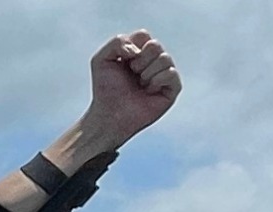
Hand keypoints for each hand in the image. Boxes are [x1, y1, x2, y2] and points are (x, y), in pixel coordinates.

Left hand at [81, 31, 179, 150]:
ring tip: (140, 84)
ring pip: (165, 59)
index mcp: (140, 51)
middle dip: (139, 60)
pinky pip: (172, 74)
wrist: (109, 115)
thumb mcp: (101, 59)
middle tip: (132, 73)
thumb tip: (138, 50)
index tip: (122, 62)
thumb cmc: (105, 89)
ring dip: (147, 72)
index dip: (131, 47)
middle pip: (155, 45)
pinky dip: (157, 80)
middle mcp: (154, 61)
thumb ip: (117, 42)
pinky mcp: (172, 89)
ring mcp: (164, 74)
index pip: (144, 35)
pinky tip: (149, 90)